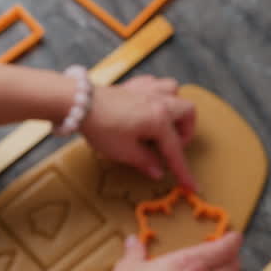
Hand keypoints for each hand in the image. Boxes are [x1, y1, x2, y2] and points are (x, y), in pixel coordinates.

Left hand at [79, 75, 198, 191]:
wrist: (79, 104)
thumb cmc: (102, 127)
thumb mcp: (124, 151)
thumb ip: (145, 161)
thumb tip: (158, 171)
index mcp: (160, 120)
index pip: (175, 150)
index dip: (183, 171)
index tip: (191, 186)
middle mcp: (159, 101)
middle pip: (187, 112)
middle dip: (185, 131)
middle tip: (171, 146)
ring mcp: (148, 89)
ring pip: (175, 92)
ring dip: (175, 107)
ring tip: (164, 123)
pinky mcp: (134, 84)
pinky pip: (156, 84)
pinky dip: (158, 94)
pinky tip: (148, 106)